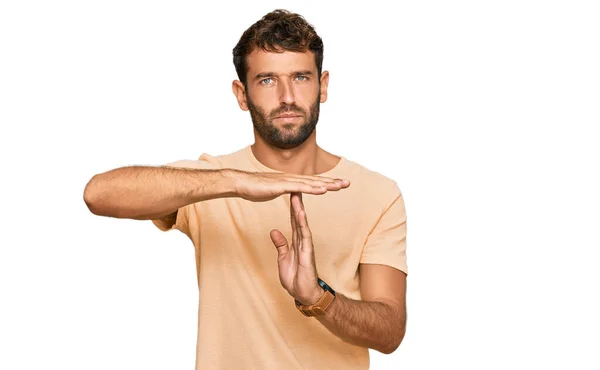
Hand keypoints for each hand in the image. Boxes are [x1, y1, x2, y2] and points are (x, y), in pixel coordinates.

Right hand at [232, 170, 349, 201]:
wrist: (240, 183)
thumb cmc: (254, 188)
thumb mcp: (273, 191)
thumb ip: (283, 190)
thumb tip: (289, 192)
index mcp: (290, 181)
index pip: (311, 182)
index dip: (326, 183)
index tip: (338, 184)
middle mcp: (291, 179)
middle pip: (315, 180)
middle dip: (332, 182)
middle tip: (347, 183)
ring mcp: (287, 181)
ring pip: (311, 183)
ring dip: (326, 184)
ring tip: (339, 186)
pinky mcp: (281, 186)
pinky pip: (300, 188)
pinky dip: (312, 188)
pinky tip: (323, 189)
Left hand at [269, 192, 323, 304]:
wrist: (304, 294)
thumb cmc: (296, 278)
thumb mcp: (283, 259)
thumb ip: (280, 244)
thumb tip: (274, 231)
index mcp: (296, 241)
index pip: (292, 221)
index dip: (290, 207)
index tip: (289, 193)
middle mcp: (302, 240)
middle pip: (297, 218)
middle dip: (296, 203)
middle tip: (294, 186)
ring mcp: (306, 245)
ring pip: (302, 223)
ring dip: (299, 209)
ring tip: (296, 195)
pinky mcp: (308, 252)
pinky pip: (305, 235)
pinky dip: (302, 223)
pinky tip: (300, 213)